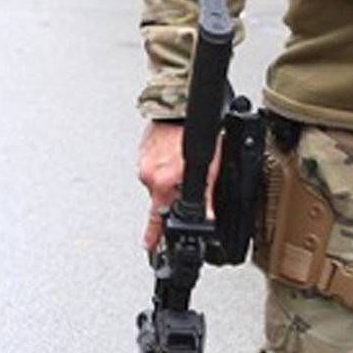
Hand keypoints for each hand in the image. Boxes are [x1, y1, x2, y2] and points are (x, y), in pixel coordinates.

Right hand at [137, 119, 224, 253]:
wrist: (178, 105)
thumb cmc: (193, 132)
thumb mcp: (209, 169)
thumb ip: (207, 197)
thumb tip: (208, 217)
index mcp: (162, 182)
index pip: (156, 218)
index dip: (153, 235)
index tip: (149, 246)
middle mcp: (149, 175)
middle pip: (161, 197)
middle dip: (173, 192)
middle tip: (184, 179)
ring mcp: (144, 163)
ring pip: (159, 180)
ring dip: (170, 177)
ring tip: (182, 161)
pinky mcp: (143, 152)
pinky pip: (154, 166)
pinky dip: (164, 164)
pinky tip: (175, 154)